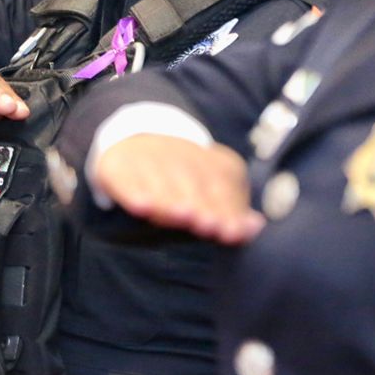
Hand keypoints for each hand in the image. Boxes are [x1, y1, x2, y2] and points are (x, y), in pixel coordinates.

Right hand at [93, 134, 264, 243]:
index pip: (223, 183)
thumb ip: (231, 213)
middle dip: (202, 205)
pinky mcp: (118, 165)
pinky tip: (141, 208)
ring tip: (181, 216)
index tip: (232, 232)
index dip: (228, 209)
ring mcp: (147, 157)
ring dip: (171, 200)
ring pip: (161, 181)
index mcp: (209, 161)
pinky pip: (126, 180)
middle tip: (209, 226)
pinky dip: (133, 193)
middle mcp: (179, 154)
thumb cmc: (182, 182)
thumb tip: (256, 226)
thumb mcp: (210, 194)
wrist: (134, 142)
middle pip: (193, 182)